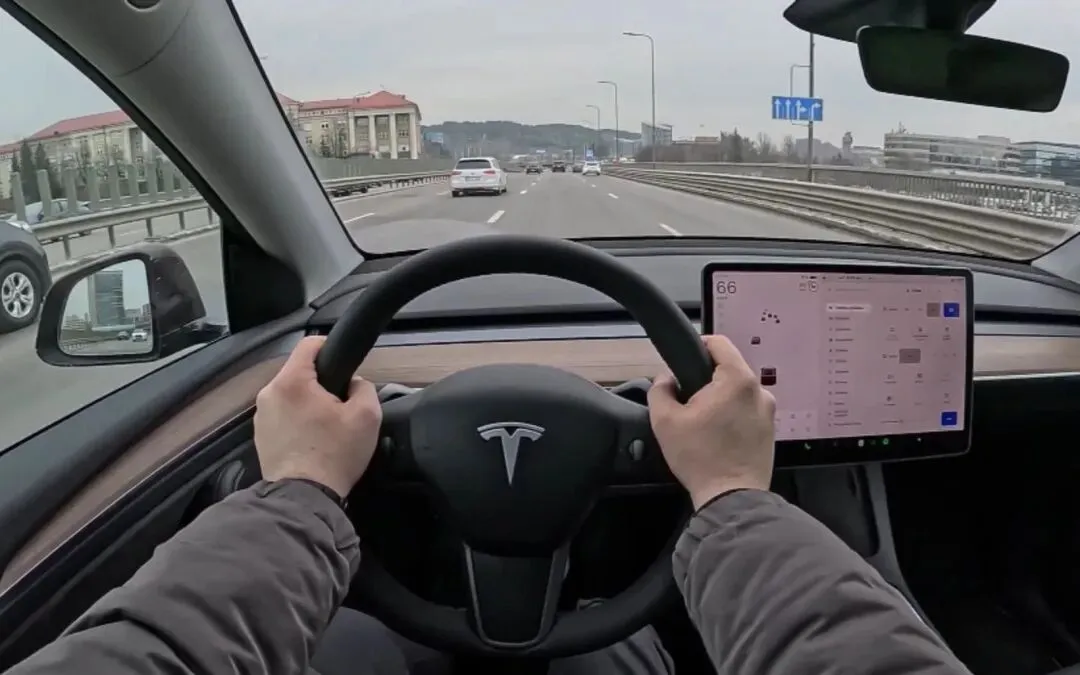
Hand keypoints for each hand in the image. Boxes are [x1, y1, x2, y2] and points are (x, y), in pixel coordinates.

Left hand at [254, 335, 381, 498]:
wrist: (303, 498)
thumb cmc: (335, 454)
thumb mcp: (368, 416)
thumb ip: (364, 387)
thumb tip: (353, 384)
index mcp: (292, 381)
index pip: (309, 344)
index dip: (330, 346)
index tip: (345, 363)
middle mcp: (269, 393)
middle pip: (299, 372)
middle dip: (321, 382)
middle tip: (341, 405)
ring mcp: (260, 416)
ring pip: (290, 395)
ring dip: (308, 402)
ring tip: (327, 426)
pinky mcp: (259, 436)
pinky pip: (282, 416)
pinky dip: (297, 420)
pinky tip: (312, 440)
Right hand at [647, 335, 775, 509]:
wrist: (731, 497)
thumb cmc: (700, 458)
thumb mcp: (664, 420)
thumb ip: (660, 389)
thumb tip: (665, 379)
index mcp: (737, 380)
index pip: (718, 343)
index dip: (698, 346)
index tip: (684, 361)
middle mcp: (758, 390)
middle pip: (729, 368)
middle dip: (706, 379)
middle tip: (687, 400)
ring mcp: (768, 411)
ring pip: (738, 391)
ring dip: (720, 398)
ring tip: (702, 422)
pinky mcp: (770, 429)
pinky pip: (747, 410)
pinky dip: (732, 415)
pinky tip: (717, 435)